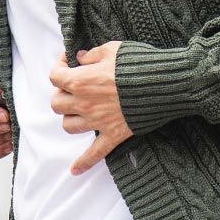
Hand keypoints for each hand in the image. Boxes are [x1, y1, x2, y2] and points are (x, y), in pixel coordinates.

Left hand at [52, 41, 131, 175]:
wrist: (164, 84)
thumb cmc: (138, 63)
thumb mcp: (112, 49)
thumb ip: (92, 54)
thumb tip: (80, 58)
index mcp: (81, 80)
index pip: (55, 76)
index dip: (59, 68)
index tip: (68, 63)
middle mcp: (84, 103)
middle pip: (57, 103)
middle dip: (62, 93)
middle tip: (73, 88)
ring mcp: (97, 122)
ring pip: (68, 125)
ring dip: (70, 117)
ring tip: (79, 111)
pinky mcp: (112, 135)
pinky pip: (94, 153)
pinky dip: (83, 163)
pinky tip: (75, 170)